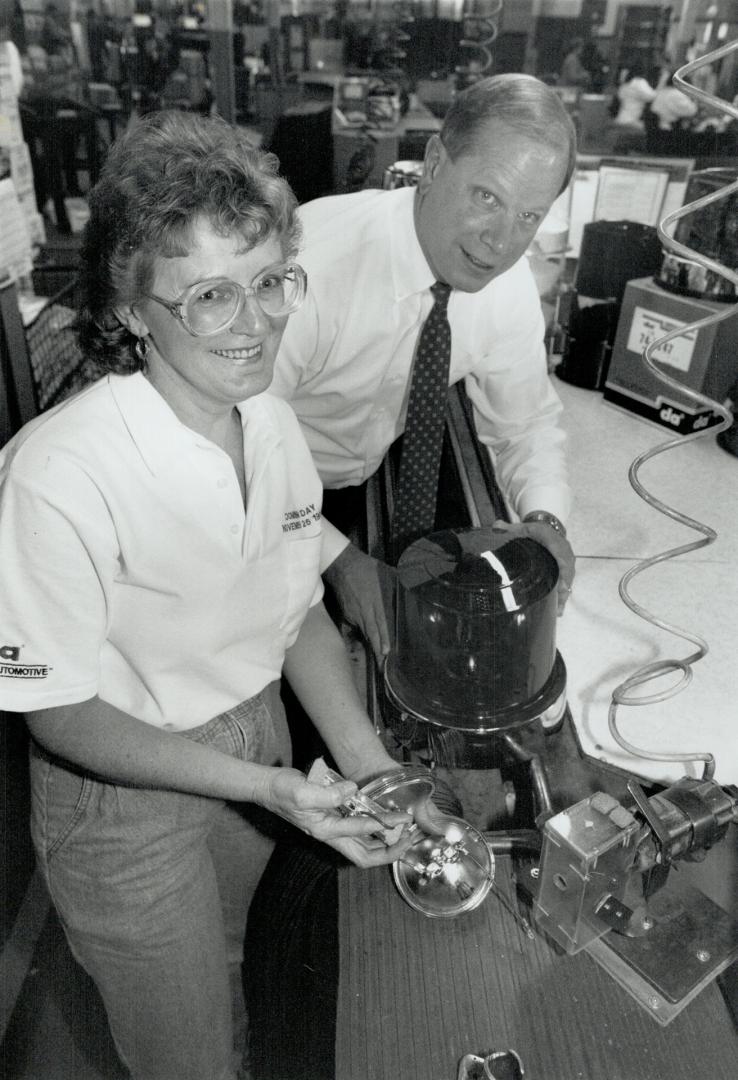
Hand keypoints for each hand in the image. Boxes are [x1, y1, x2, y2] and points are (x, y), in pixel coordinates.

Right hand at [260, 767, 412, 867]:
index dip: (384, 826)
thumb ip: (328, 794)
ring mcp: (332, 828)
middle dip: (390, 850)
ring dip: (385, 841)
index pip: (361, 833)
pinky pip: (358, 831)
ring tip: (404, 831)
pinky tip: (384, 817)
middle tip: (409, 838)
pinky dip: (374, 828)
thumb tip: (352, 791)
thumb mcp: (303, 791)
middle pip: (365, 855)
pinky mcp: (332, 819)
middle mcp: (331, 834)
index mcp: (325, 831)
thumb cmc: (282, 790)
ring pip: (364, 846)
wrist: (268, 787)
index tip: (403, 820)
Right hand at [322, 543, 396, 662]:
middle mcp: (364, 610)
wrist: (342, 564)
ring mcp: (354, 613)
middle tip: (383, 665)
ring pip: (364, 632)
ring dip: (371, 644)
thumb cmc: (366, 568)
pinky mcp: (347, 613)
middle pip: (371, 632)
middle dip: (377, 649)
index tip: (386, 651)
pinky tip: (368, 642)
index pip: (381, 622)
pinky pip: (357, 626)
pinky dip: (363, 634)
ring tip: (379, 659)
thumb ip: (396, 584)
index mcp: (376, 600)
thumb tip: (410, 588)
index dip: (383, 637)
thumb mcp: (386, 573)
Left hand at [492, 519, 574, 613]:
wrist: (550, 526)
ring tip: (557, 612)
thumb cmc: (536, 530)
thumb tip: (495, 526)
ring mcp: (568, 562)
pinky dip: (564, 596)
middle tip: (557, 605)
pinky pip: (568, 583)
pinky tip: (558, 610)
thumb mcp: (524, 527)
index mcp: (555, 542)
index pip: (561, 556)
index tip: (561, 584)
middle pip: (567, 573)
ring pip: (569, 580)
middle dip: (563, 589)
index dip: (563, 570)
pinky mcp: (567, 569)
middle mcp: (565, 553)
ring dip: (564, 596)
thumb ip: (509, 528)